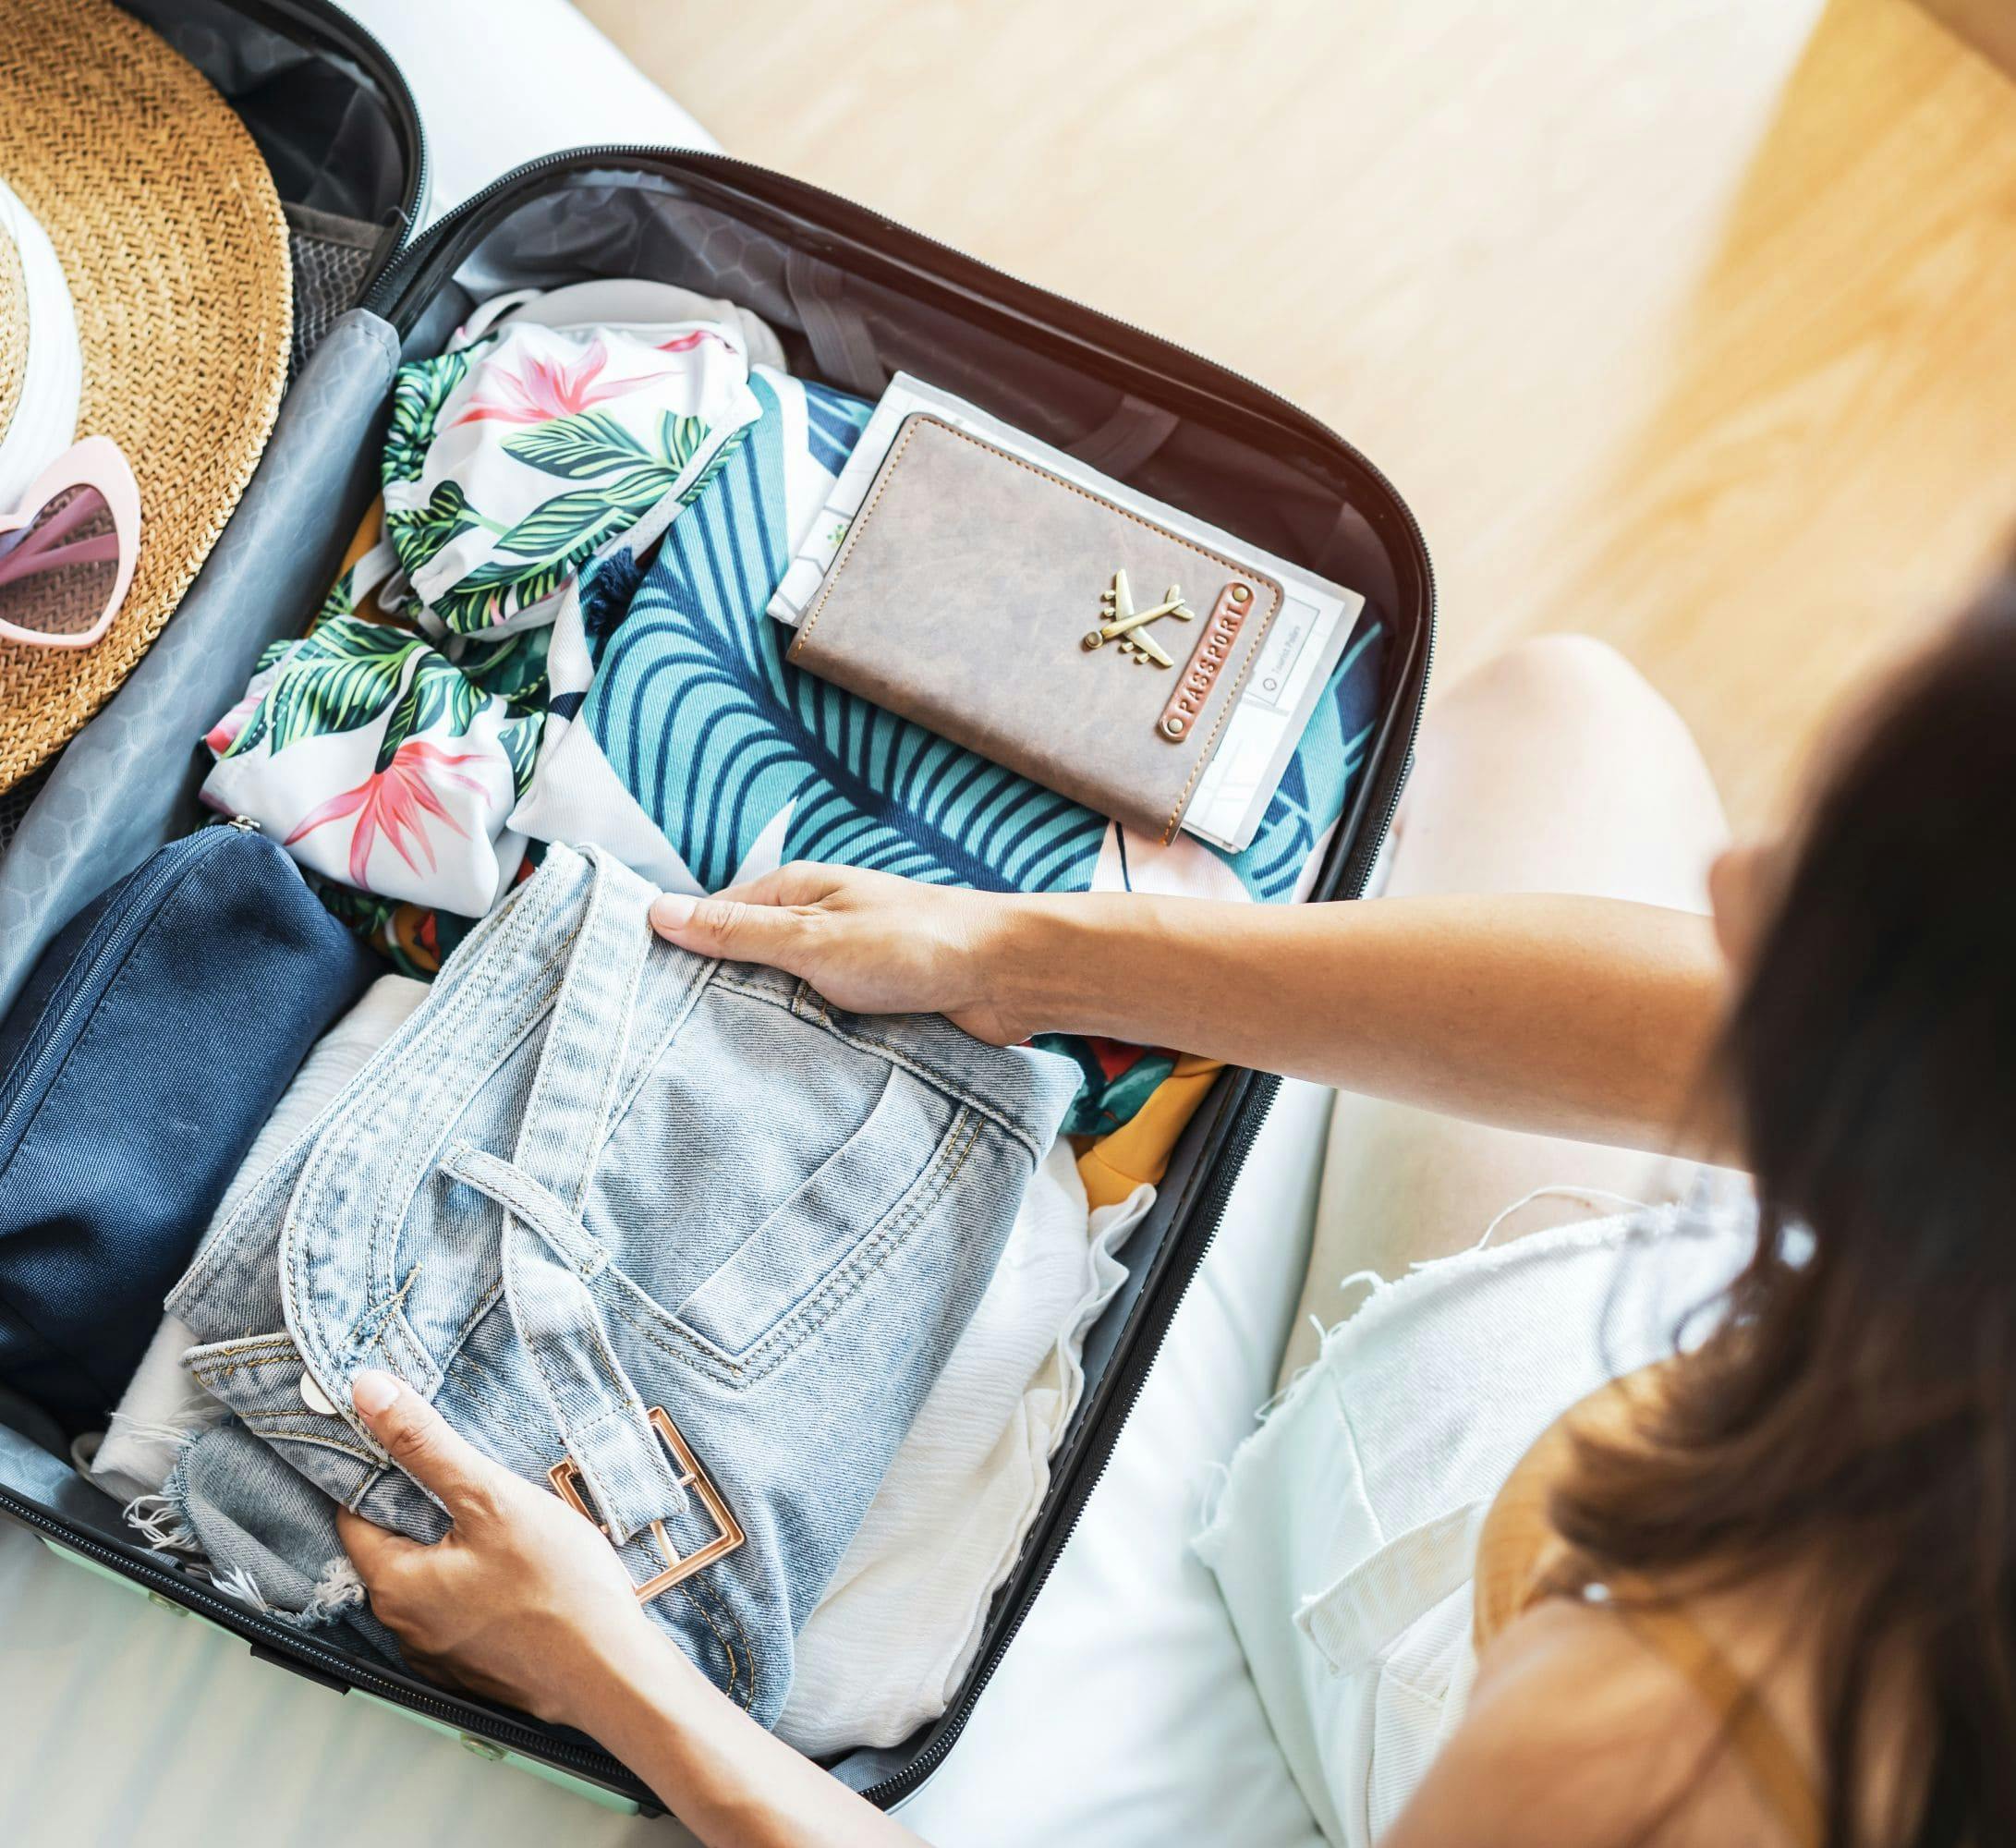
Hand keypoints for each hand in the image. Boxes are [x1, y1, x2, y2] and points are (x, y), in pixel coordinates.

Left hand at [334, 1370, 672, 1731]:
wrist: (613, 1674)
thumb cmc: (558, 1589)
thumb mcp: (492, 1498)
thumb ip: (426, 1445)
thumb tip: (367, 1391)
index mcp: (395, 1585)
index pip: (353, 1513)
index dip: (376, 1470)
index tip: (406, 1440)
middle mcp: (404, 1628)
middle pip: (394, 1546)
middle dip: (424, 1507)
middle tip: (468, 1474)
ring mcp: (440, 1655)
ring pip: (431, 1578)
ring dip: (455, 1546)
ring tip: (501, 1518)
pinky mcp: (476, 1667)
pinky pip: (459, 1610)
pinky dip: (478, 1583)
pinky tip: (519, 1567)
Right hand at [647, 862, 1042, 1044]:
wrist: (1006, 978)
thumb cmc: (915, 943)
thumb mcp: (812, 936)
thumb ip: (738, 931)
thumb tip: (657, 912)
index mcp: (794, 894)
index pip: (714, 922)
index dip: (681, 958)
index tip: (642, 1002)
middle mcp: (814, 927)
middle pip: (744, 967)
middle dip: (720, 1003)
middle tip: (676, 1051)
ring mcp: (841, 968)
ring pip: (780, 1004)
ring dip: (766, 1031)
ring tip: (723, 1072)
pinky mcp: (868, 1007)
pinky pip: (818, 1029)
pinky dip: (803, 1047)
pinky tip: (780, 1079)